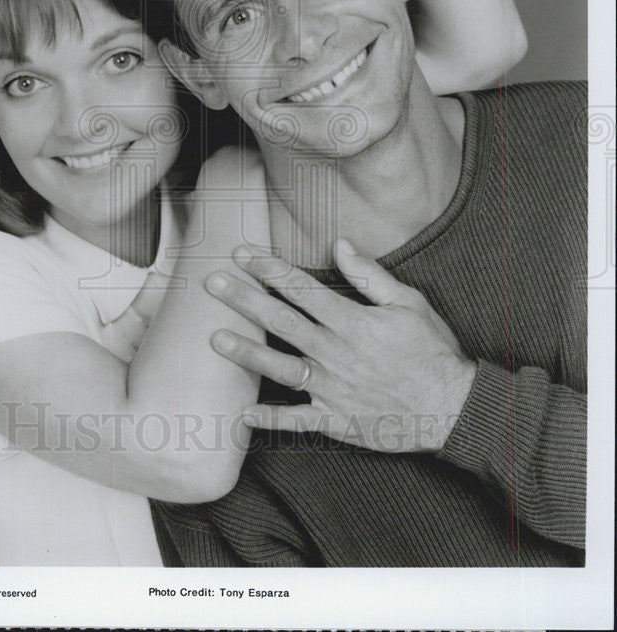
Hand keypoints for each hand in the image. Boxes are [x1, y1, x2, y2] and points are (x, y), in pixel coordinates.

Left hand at [206, 241, 476, 452]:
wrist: (452, 407)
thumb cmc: (432, 352)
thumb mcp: (409, 303)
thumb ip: (370, 275)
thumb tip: (341, 244)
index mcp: (352, 322)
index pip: (300, 289)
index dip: (268, 269)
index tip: (242, 254)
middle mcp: (335, 354)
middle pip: (281, 322)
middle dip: (244, 300)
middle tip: (213, 283)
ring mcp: (332, 389)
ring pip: (280, 369)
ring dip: (245, 353)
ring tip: (215, 338)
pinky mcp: (336, 420)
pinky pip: (297, 421)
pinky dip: (270, 420)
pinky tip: (242, 415)